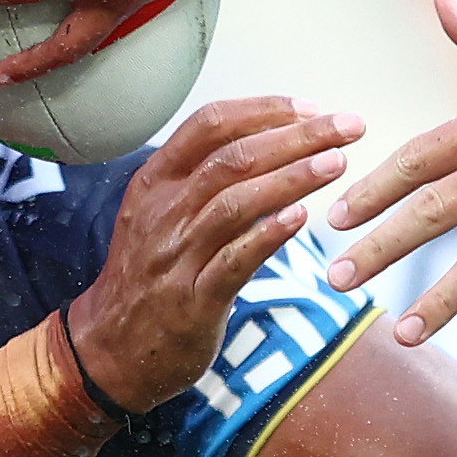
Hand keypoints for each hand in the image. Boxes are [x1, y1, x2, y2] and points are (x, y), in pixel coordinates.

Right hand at [69, 97, 362, 409]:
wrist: (109, 348)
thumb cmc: (149, 274)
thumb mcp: (161, 213)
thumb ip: (204, 178)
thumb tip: (270, 142)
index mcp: (155, 180)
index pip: (210, 124)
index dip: (264, 110)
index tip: (312, 108)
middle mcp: (163, 210)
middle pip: (233, 156)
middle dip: (296, 137)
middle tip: (347, 127)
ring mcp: (175, 255)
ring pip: (235, 202)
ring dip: (291, 179)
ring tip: (337, 163)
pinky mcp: (192, 301)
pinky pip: (234, 261)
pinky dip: (268, 235)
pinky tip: (302, 218)